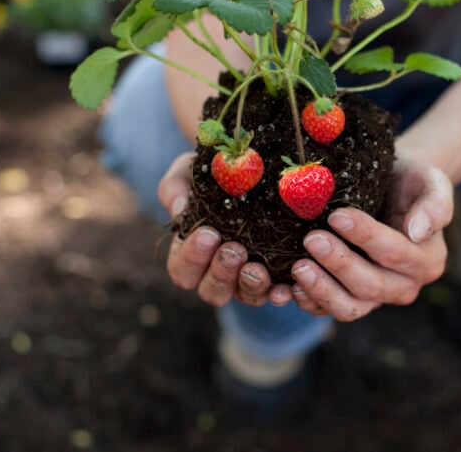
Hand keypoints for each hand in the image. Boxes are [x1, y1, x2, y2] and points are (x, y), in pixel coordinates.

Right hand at [157, 152, 293, 307]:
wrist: (253, 164)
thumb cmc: (212, 172)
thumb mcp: (189, 171)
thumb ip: (175, 188)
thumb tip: (179, 210)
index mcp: (191, 253)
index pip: (183, 269)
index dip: (192, 257)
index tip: (208, 233)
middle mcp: (218, 272)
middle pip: (212, 291)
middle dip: (221, 272)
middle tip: (234, 249)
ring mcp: (247, 277)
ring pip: (244, 297)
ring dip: (250, 286)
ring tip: (257, 267)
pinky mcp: (277, 276)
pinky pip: (277, 292)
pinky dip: (279, 293)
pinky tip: (285, 287)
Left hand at [289, 153, 452, 320]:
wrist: (392, 188)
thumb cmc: (411, 181)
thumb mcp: (431, 183)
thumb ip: (434, 206)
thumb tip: (417, 232)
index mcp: (427, 260)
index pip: (394, 252)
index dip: (365, 236)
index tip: (337, 216)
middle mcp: (405, 286)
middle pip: (370, 286)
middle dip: (339, 264)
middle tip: (311, 239)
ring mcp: (377, 297)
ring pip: (350, 307)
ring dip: (321, 290)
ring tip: (298, 267)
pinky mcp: (350, 298)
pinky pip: (328, 309)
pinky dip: (308, 301)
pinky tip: (287, 288)